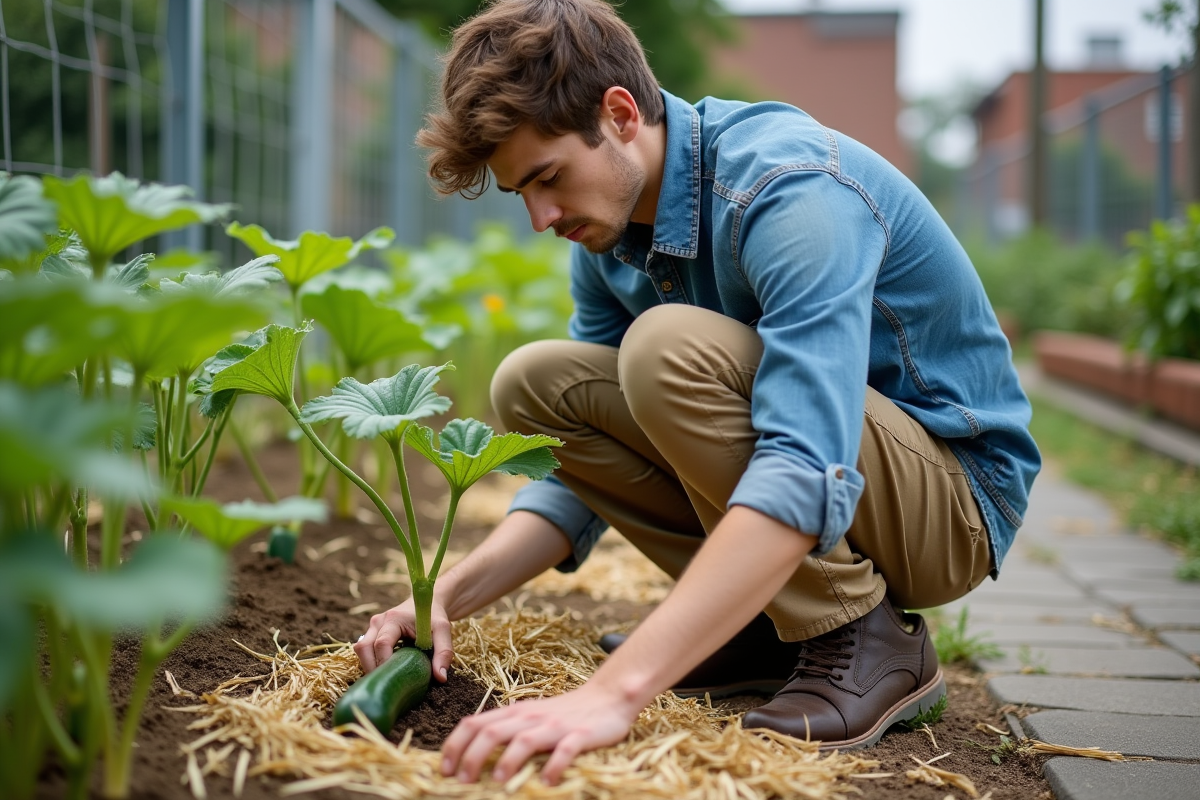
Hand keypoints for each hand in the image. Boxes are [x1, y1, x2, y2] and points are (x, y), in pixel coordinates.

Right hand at [354, 596, 452, 679]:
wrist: (427, 602)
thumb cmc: (434, 616)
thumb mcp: (443, 630)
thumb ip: (444, 652)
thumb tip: (440, 677)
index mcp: (393, 618)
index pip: (381, 644)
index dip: (385, 663)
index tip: (396, 678)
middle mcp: (378, 622)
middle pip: (363, 648)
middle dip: (372, 668)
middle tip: (388, 683)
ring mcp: (373, 627)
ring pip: (360, 650)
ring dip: (369, 666)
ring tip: (386, 678)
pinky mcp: (372, 633)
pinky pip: (364, 650)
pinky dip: (371, 662)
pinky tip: (385, 672)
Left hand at [440, 683, 640, 784]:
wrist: (607, 697)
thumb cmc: (564, 712)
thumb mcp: (529, 716)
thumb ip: (505, 729)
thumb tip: (471, 752)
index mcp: (514, 712)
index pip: (475, 723)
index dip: (455, 745)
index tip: (444, 769)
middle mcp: (530, 717)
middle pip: (492, 732)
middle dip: (472, 757)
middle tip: (461, 782)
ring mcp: (555, 726)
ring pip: (524, 740)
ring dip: (508, 761)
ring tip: (498, 782)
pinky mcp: (580, 735)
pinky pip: (565, 750)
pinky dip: (555, 766)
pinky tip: (547, 782)